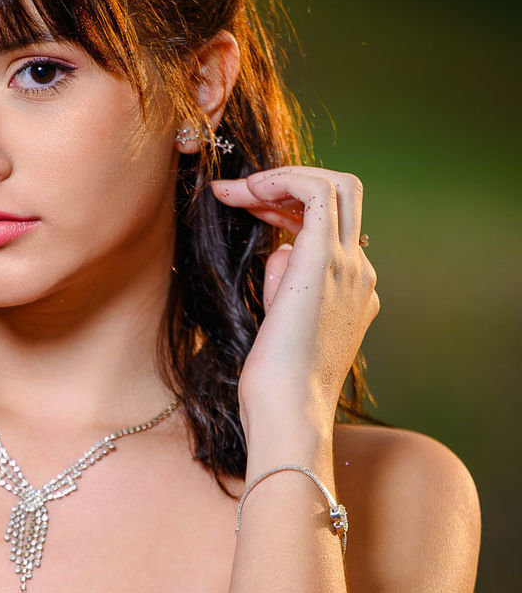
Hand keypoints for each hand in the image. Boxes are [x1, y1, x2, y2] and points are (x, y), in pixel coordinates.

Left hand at [208, 167, 378, 423]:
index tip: (249, 212)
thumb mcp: (280, 327)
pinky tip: (247, 192)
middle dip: (288, 184)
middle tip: (239, 195)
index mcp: (353, 292)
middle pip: (343, 197)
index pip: (331, 227)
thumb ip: (285, 288)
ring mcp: (348, 266)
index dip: (288, 209)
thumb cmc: (274, 385)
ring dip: (280, 179)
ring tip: (233, 193)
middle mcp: (360, 274)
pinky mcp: (325, 262)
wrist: (288, 413)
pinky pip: (317, 193)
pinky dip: (283, 180)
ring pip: (336, 186)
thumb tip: (279, 254)